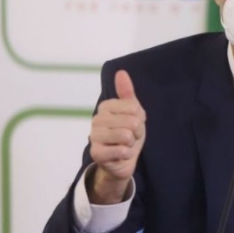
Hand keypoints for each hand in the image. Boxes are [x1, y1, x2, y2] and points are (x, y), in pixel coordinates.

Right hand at [87, 70, 146, 204]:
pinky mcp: (96, 153)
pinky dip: (126, 154)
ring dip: (131, 144)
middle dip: (137, 132)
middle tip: (130, 137)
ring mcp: (94, 136)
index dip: (139, 118)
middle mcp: (96, 119)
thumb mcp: (133, 112)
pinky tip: (119, 155)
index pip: (134, 108)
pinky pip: (122, 150)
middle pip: (132, 122)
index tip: (133, 124)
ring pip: (126, 135)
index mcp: (106, 107)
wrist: (123, 160)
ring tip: (125, 145)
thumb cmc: (129, 133)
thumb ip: (127, 93)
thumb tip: (121, 72)